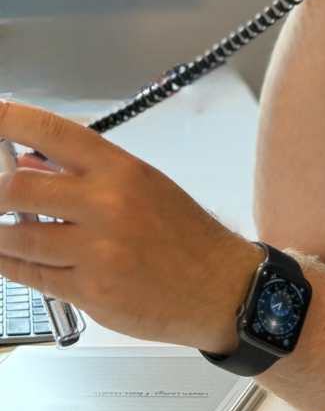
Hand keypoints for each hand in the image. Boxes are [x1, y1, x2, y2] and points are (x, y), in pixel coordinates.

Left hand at [0, 101, 261, 352]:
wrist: (218, 286)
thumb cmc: (185, 235)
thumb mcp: (144, 186)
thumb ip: (86, 175)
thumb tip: (28, 165)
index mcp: (121, 170)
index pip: (52, 132)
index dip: (9, 119)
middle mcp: (107, 204)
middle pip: (17, 188)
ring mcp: (97, 250)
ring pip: (16, 236)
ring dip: (0, 233)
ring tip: (4, 230)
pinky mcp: (89, 291)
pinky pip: (30, 274)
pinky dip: (10, 263)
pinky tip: (8, 256)